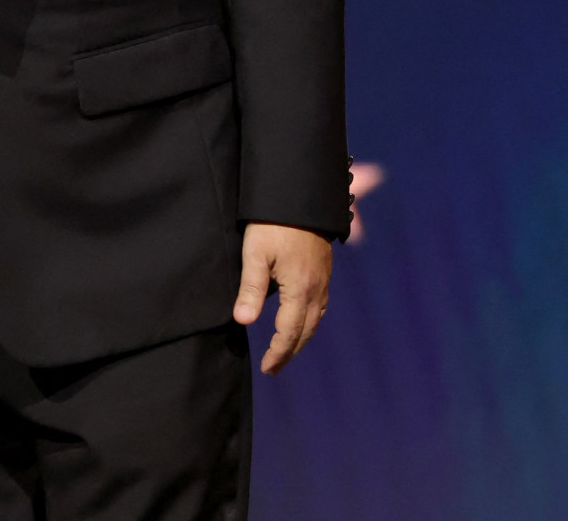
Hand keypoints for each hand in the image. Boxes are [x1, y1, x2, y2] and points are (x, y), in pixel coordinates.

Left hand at [232, 222, 332, 373]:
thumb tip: (242, 321)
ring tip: (286, 349)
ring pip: (316, 319)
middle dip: (290, 351)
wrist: (300, 198)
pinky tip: (300, 319)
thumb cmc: (273, 224)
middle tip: (274, 367)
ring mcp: (323, 280)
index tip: (267, 368)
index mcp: (300, 290)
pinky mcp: (324, 271)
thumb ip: (250, 289)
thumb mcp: (255, 254)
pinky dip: (310, 320)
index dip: (278, 352)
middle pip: (306, 331)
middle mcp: (317, 290)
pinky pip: (320, 305)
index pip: (289, 332)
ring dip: (301, 337)